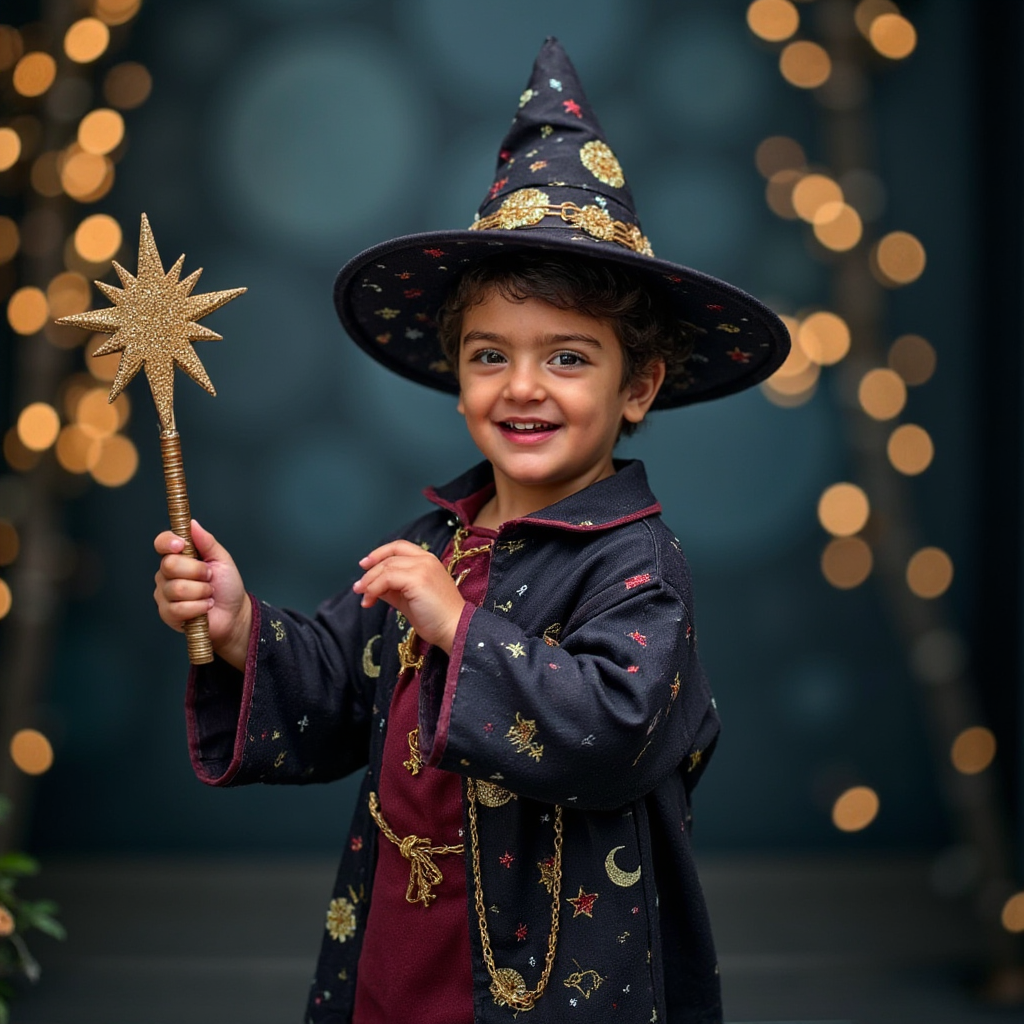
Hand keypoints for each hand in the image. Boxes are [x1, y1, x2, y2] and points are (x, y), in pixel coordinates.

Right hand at [153, 520, 251, 670]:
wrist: (234, 613)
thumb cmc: (227, 586)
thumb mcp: (222, 559)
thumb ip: (206, 542)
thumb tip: (192, 523)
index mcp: (179, 557)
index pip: (162, 543)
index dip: (168, 542)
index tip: (181, 545)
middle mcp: (167, 574)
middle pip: (169, 565)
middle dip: (197, 571)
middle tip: (209, 577)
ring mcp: (165, 594)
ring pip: (176, 588)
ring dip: (201, 591)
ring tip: (209, 594)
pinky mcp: (168, 614)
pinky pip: (178, 608)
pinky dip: (199, 607)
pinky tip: (205, 607)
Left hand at [352, 540, 465, 653]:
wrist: (455, 629)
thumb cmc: (436, 618)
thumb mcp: (409, 599)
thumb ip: (393, 589)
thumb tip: (373, 586)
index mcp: (428, 561)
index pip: (399, 547)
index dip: (380, 553)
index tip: (365, 565)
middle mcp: (426, 560)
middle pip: (389, 557)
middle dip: (370, 572)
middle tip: (359, 587)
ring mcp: (422, 568)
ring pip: (386, 567)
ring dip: (369, 583)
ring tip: (363, 598)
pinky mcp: (417, 579)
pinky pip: (386, 579)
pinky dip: (374, 589)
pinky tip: (370, 601)